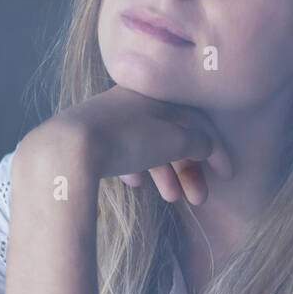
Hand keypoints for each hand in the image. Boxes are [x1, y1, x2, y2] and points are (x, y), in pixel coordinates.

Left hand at [32, 85, 232, 205]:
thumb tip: (205, 146)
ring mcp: (107, 119)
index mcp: (155, 94)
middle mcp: (131, 100)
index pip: (196, 121)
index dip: (216, 149)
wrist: (66, 150)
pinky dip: (135, 167)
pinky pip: (121, 151)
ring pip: (148, 146)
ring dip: (165, 173)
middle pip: (172, 136)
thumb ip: (198, 141)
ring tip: (171, 199)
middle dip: (189, 170)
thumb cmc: (127, 139)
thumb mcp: (174, 140)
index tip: (227, 177)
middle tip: (199, 198)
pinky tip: (135, 184)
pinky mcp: (88, 138)